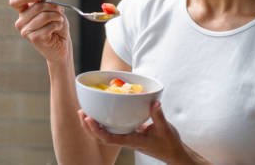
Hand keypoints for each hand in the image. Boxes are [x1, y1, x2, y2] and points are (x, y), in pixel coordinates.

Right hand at [8, 0, 70, 63]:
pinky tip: (56, 30)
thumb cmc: (56, 24)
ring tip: (58, 22)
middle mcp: (21, 22)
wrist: (62, 44)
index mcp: (23, 12)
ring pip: (44, 16)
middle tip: (59, 12)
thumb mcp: (51, 7)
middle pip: (36, 6)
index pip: (15, 1)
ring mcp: (25, 31)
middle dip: (53, 7)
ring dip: (57, 17)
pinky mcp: (34, 38)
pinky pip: (49, 26)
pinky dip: (57, 25)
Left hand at [78, 101, 209, 163]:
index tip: (88, 120)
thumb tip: (154, 102)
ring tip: (85, 112)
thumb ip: (158, 115)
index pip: (110, 139)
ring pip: (105, 135)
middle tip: (81, 112)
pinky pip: (113, 130)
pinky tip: (101, 113)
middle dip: (89, 127)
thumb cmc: (169, 144)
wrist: (173, 153)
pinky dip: (104, 123)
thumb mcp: (165, 129)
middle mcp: (127, 140)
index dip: (97, 130)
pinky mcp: (130, 134)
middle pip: (101, 137)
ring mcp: (127, 138)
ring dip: (93, 125)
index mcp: (132, 141)